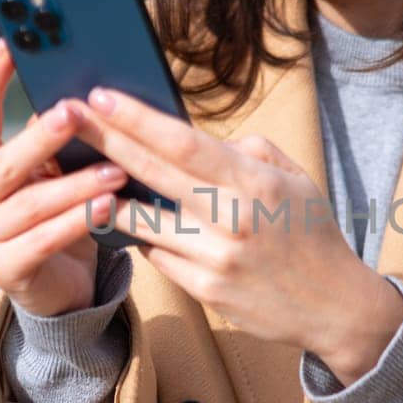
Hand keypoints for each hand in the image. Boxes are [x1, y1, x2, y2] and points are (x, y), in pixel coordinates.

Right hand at [0, 41, 137, 316]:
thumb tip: (85, 92)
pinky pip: (43, 241)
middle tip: (73, 112)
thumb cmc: (63, 218)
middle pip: (4, 162)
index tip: (9, 43)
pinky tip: (108, 207)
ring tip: (116, 170)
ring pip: (30, 204)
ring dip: (75, 185)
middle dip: (41, 137)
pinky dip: (77, 222)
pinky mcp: (2, 270)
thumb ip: (58, 142)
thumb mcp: (58, 175)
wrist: (63, 289)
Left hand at [67, 85, 402, 382]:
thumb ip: (247, 152)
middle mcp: (232, 221)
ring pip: (142, 221)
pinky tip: (136, 221)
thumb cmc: (311, 232)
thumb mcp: (295, 179)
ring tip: (85, 173)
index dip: (137, 120)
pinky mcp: (204, 293)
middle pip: (151, 175)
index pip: (184, 144)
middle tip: (68, 116)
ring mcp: (215, 260)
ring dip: (110, 196)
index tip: (101, 96)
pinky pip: (158, 255)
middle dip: (105, 141)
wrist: (335, 306)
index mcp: (257, 184)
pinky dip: (146, 235)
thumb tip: (192, 139)